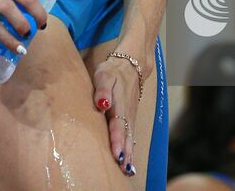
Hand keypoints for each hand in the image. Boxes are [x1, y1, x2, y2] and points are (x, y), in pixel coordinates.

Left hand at [92, 48, 151, 176]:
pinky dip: (131, 150)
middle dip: (125, 152)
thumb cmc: (113, 71)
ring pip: (130, 138)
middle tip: (123, 168)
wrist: (132, 64)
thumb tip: (102, 105)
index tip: (117, 153)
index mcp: (119, 103)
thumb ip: (102, 90)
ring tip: (127, 170)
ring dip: (129, 154)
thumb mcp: (104, 75)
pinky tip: (129, 163)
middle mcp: (126, 113)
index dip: (117, 139)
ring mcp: (130, 116)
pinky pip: (131, 137)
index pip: (118, 124)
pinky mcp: (131, 118)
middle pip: (126, 135)